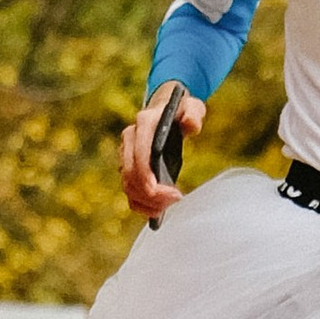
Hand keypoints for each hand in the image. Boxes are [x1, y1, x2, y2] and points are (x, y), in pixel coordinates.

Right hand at [119, 81, 203, 216]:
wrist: (165, 111)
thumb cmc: (180, 110)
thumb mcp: (192, 107)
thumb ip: (193, 114)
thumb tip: (190, 125)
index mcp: (144, 122)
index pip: (139, 151)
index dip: (144, 173)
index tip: (157, 190)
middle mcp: (130, 138)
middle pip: (130, 173)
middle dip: (149, 192)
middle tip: (174, 200)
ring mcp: (126, 154)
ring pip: (128, 185)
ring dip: (146, 201)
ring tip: (168, 206)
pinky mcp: (128, 168)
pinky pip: (130, 192)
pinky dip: (141, 205)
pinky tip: (158, 211)